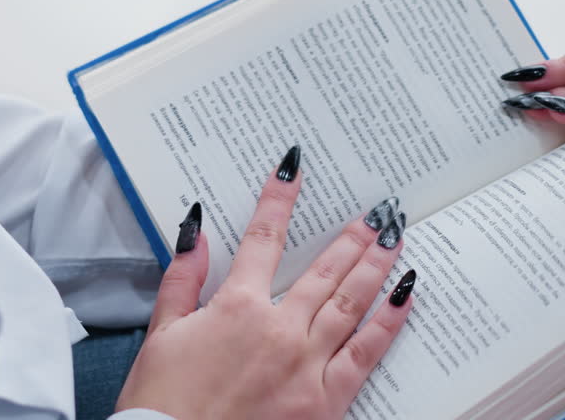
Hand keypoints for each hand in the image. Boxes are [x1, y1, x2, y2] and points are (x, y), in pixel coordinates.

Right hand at [115, 148, 413, 419]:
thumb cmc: (164, 403)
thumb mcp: (161, 335)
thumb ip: (181, 281)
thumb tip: (195, 234)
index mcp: (235, 307)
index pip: (262, 240)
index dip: (278, 199)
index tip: (293, 168)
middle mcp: (278, 329)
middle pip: (324, 270)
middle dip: (351, 236)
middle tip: (376, 212)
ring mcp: (307, 364)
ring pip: (351, 302)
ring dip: (375, 265)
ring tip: (394, 238)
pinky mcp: (325, 401)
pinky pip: (365, 353)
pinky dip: (388, 321)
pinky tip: (403, 296)